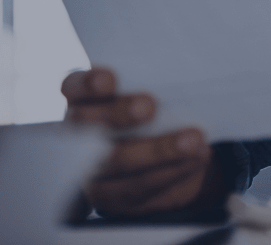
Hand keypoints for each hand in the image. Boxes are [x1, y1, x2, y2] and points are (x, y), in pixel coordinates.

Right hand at [62, 68, 226, 216]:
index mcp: (82, 99)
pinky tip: (196, 159)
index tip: (109, 80)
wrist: (163, 153)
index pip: (73, 87)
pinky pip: (137, 188)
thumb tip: (180, 74)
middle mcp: (77, 134)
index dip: (86, 85)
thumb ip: (152, 84)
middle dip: (120, 115)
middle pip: (88, 126)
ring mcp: (89, 170)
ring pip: (116, 162)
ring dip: (159, 151)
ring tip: (194, 140)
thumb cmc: (154, 108)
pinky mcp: (109, 196)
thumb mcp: (150, 92)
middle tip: (150, 106)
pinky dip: (172, 173)